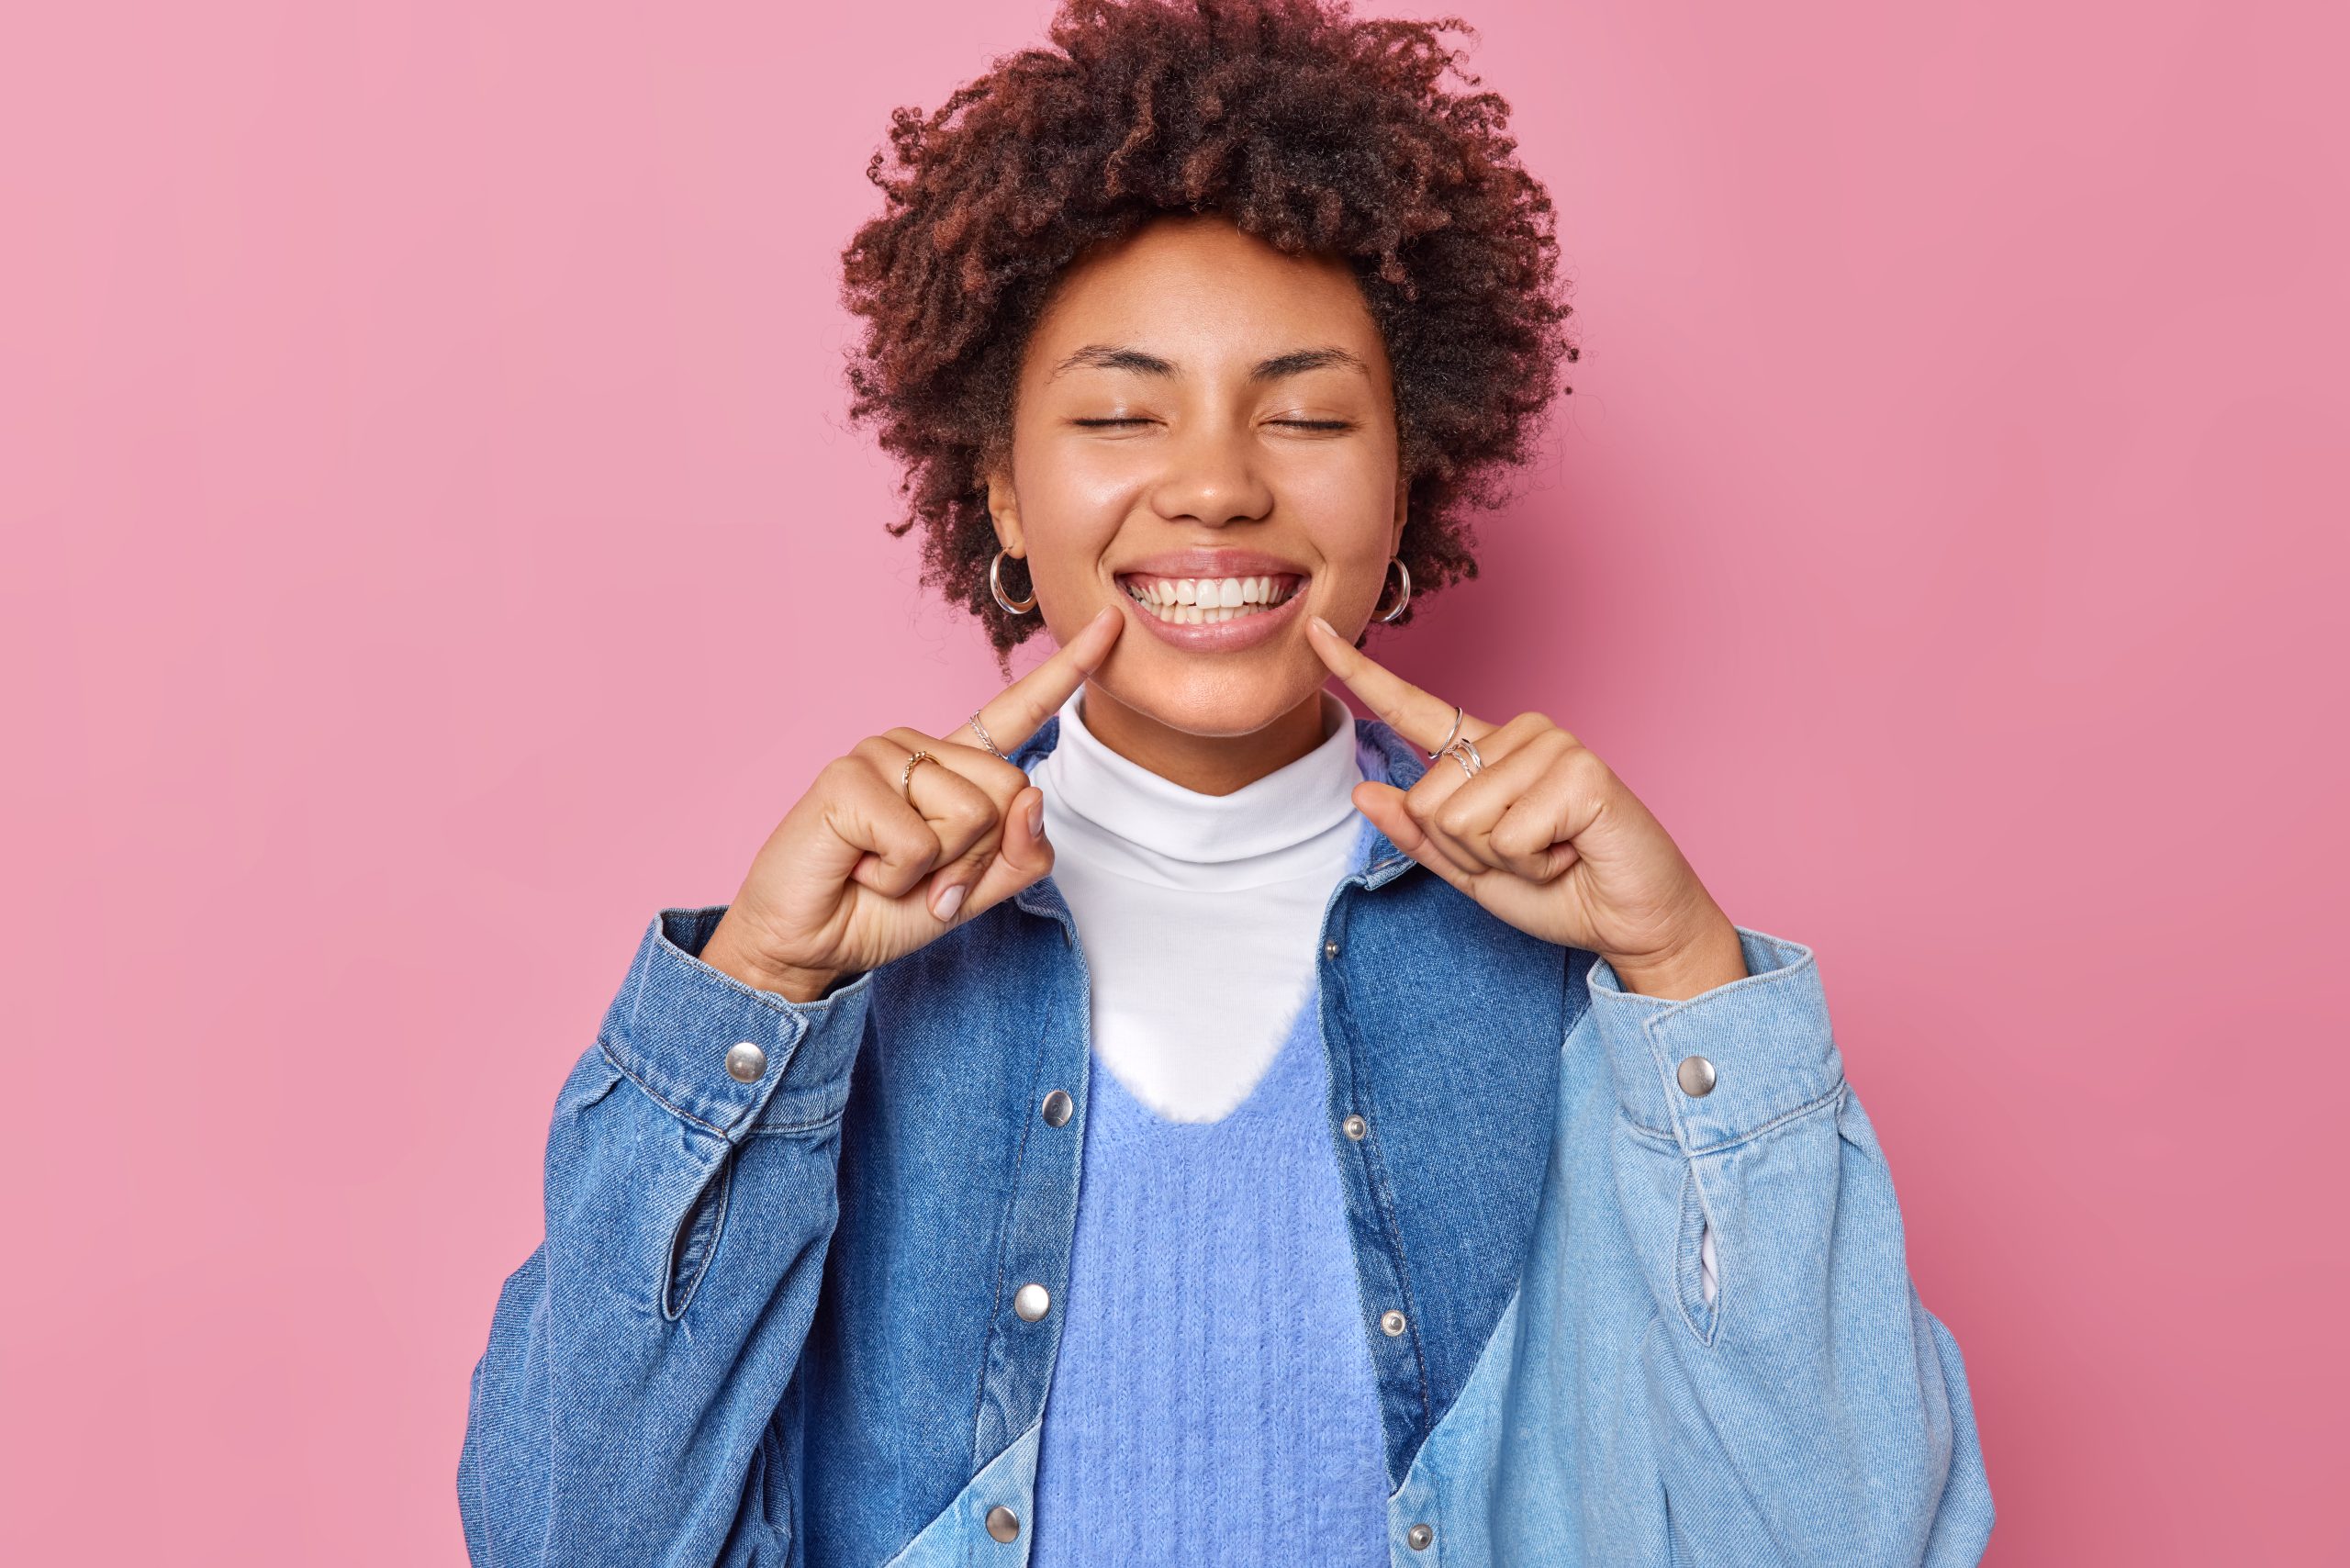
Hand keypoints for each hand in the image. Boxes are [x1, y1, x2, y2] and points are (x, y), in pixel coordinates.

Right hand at [700, 607, 1123, 1001]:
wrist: (808, 944)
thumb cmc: (885, 910)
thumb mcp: (975, 893)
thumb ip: (1021, 856)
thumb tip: (1034, 796)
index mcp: (953, 767)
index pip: (1018, 714)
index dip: (1067, 673)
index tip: (1111, 626)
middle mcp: (919, 747)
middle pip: (1009, 793)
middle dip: (975, 856)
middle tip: (918, 874)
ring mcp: (880, 754)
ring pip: (971, 817)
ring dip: (934, 869)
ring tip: (883, 869)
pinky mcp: (847, 779)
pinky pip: (920, 842)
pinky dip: (898, 877)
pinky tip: (859, 868)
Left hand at [1307, 616, 1744, 999]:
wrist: (1634, 923)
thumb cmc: (1562, 893)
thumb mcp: (1472, 872)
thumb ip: (1420, 836)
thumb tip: (1362, 790)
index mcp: (1487, 754)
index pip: (1414, 711)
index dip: (1362, 674)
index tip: (1318, 631)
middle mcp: (1518, 734)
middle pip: (1429, 800)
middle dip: (1467, 851)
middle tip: (1529, 856)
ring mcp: (1552, 745)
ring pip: (1462, 817)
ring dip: (1503, 859)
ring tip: (1554, 853)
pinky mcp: (1580, 771)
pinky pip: (1506, 833)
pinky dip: (1534, 863)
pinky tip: (1572, 852)